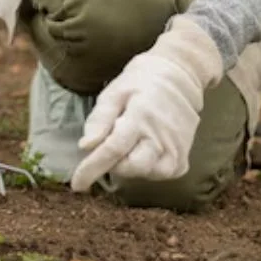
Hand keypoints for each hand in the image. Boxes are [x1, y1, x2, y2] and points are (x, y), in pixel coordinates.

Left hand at [70, 16, 223, 191]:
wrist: (179, 75)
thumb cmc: (140, 83)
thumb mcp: (114, 93)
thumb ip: (100, 120)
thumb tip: (85, 147)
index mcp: (140, 117)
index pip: (112, 150)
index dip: (92, 169)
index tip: (77, 185)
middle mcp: (161, 135)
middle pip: (131, 167)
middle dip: (114, 163)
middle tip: (112, 143)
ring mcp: (176, 148)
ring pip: (148, 174)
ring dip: (132, 166)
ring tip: (131, 143)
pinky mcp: (183, 156)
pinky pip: (162, 174)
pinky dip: (149, 169)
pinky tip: (145, 150)